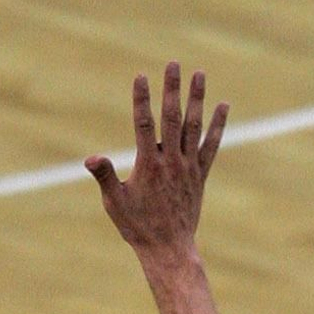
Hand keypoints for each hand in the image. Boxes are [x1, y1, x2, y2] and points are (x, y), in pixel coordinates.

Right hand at [85, 65, 227, 260]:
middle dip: (172, 89)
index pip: (144, 125)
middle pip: (171, 118)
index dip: (142, 100)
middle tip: (174, 64)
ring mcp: (188, 168)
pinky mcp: (200, 175)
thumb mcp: (115, 203)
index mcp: (148, 166)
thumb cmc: (138, 227)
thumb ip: (105, 177)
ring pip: (193, 126)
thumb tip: (90, 159)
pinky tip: (223, 105)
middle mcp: (171, 162)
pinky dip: (217, 126)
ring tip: (199, 74)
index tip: (141, 76)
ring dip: (196, 99)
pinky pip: (211, 146)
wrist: (169, 250)